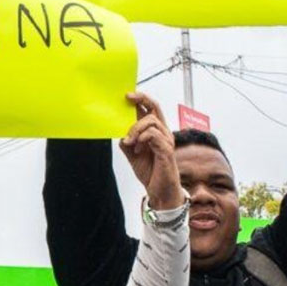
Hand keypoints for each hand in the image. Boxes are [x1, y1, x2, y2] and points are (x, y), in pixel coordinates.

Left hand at [119, 92, 182, 210]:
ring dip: (136, 129)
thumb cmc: (150, 171)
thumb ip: (127, 142)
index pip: (151, 109)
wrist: (159, 191)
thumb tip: (119, 132)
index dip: (141, 98)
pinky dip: (142, 138)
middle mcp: (163, 132)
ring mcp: (166, 140)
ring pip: (151, 122)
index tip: (127, 94)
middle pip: (155, 107)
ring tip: (130, 143)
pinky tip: (137, 149)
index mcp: (155, 131)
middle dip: (141, 100)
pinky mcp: (166, 150)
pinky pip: (153, 135)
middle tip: (127, 99)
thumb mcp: (132, 154)